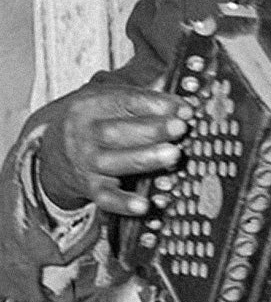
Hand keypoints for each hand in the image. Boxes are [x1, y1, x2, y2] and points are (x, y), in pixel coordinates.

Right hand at [35, 82, 191, 215]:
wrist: (53, 151)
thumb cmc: (95, 121)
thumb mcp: (110, 98)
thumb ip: (146, 96)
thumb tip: (185, 98)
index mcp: (92, 105)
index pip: (126, 101)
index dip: (157, 105)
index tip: (185, 109)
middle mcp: (85, 134)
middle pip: (118, 131)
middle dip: (152, 130)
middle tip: (181, 128)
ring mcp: (87, 163)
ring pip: (114, 162)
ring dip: (146, 159)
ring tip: (173, 155)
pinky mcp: (90, 188)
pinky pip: (106, 198)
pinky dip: (124, 203)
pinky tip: (144, 204)